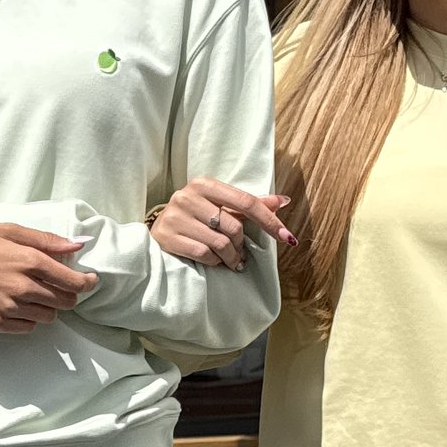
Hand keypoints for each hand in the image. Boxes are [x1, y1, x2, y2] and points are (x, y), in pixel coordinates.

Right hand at [0, 219, 92, 331]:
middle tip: (58, 284)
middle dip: (67, 293)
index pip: (73, 281)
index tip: (90, 280)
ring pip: (49, 317)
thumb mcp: (9, 230)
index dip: (87, 282)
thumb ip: (47, 240)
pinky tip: (18, 303)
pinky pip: (27, 327)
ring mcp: (9, 308)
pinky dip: (29, 318)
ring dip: (48, 306)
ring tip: (33, 292)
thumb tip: (78, 245)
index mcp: (29, 261)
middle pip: (65, 302)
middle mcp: (23, 288)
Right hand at [151, 177, 292, 270]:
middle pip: (234, 227)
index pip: (246, 202)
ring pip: (221, 243)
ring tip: (230, 259)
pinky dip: (214, 262)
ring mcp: (176, 217)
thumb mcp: (220, 205)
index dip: (269, 221)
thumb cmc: (196, 216)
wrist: (158, 228)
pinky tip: (214, 261)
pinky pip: (204, 254)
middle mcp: (188, 196)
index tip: (287, 237)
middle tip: (239, 252)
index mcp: (205, 184)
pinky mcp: (168, 237)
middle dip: (241, 244)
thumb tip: (283, 201)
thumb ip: (250, 204)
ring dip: (231, 257)